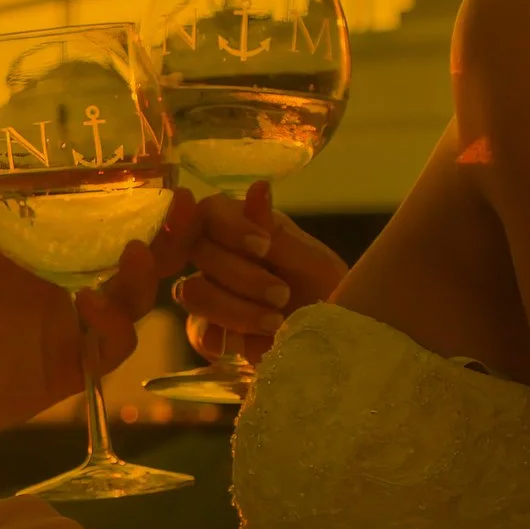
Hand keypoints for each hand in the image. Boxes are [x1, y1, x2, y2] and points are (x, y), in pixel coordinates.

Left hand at [0, 139, 196, 433]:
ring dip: (143, 280)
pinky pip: (108, 349)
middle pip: (143, 266)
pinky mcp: (67, 368)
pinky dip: (110, 325)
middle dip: (173, 240)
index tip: (169, 178)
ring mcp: (72, 331)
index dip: (147, 209)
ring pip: (133, 305)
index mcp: (50, 255)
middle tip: (185, 207)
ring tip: (136, 252)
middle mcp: (71, 290)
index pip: (114, 228)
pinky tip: (87, 302)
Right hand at [172, 182, 348, 370]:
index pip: (209, 211)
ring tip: (275, 322)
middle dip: (242, 276)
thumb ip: (277, 233)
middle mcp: (217, 255)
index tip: (264, 247)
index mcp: (242, 227)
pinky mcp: (208, 332)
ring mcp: (208, 293)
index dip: (229, 228)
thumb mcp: (313, 263)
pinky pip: (198, 332)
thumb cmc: (327, 292)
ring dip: (236, 308)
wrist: (337, 341)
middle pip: (197, 250)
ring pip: (193, 292)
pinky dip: (228, 337)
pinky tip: (256, 341)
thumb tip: (258, 187)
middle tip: (282, 294)